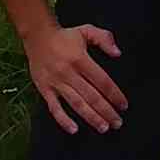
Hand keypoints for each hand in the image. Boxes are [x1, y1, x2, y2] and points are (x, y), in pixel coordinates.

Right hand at [26, 21, 126, 135]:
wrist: (37, 36)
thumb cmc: (64, 36)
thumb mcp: (86, 30)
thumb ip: (104, 38)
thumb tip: (118, 53)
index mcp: (80, 59)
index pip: (102, 81)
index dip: (114, 94)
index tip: (123, 105)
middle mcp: (69, 73)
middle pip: (92, 96)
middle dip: (106, 111)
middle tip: (117, 123)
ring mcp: (56, 83)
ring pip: (76, 104)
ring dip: (91, 118)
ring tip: (103, 127)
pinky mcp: (45, 89)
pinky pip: (54, 108)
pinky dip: (64, 120)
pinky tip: (74, 129)